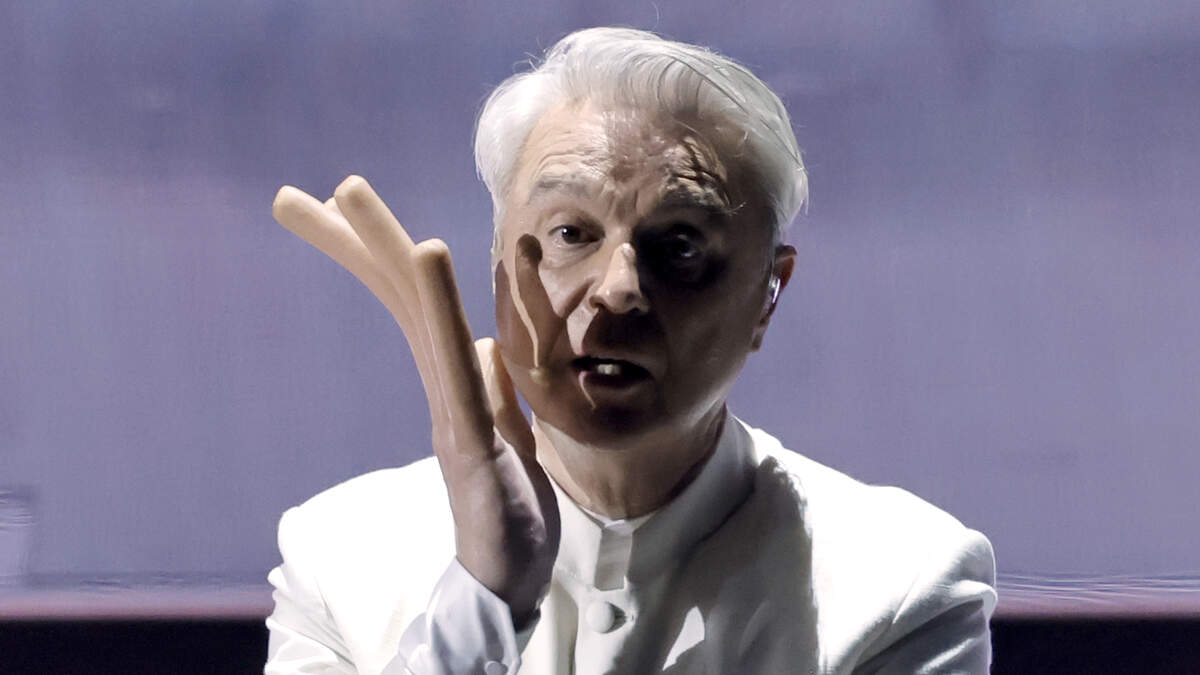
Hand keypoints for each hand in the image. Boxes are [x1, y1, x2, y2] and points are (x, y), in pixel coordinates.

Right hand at [271, 176, 559, 622]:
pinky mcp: (467, 433)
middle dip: (352, 242)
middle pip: (396, 297)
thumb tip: (491, 344)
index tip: (344, 212)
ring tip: (346, 193)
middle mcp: (442, 387)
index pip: (413, 305)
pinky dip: (438, 302)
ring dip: (382, 250)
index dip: (381, 256)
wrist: (511, 586)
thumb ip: (497, 389)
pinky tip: (424, 250)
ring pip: (416, 314)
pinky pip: (453, 358)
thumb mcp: (510, 438)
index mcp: (454, 383)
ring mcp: (449, 407)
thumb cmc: (510, 517)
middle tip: (289, 197)